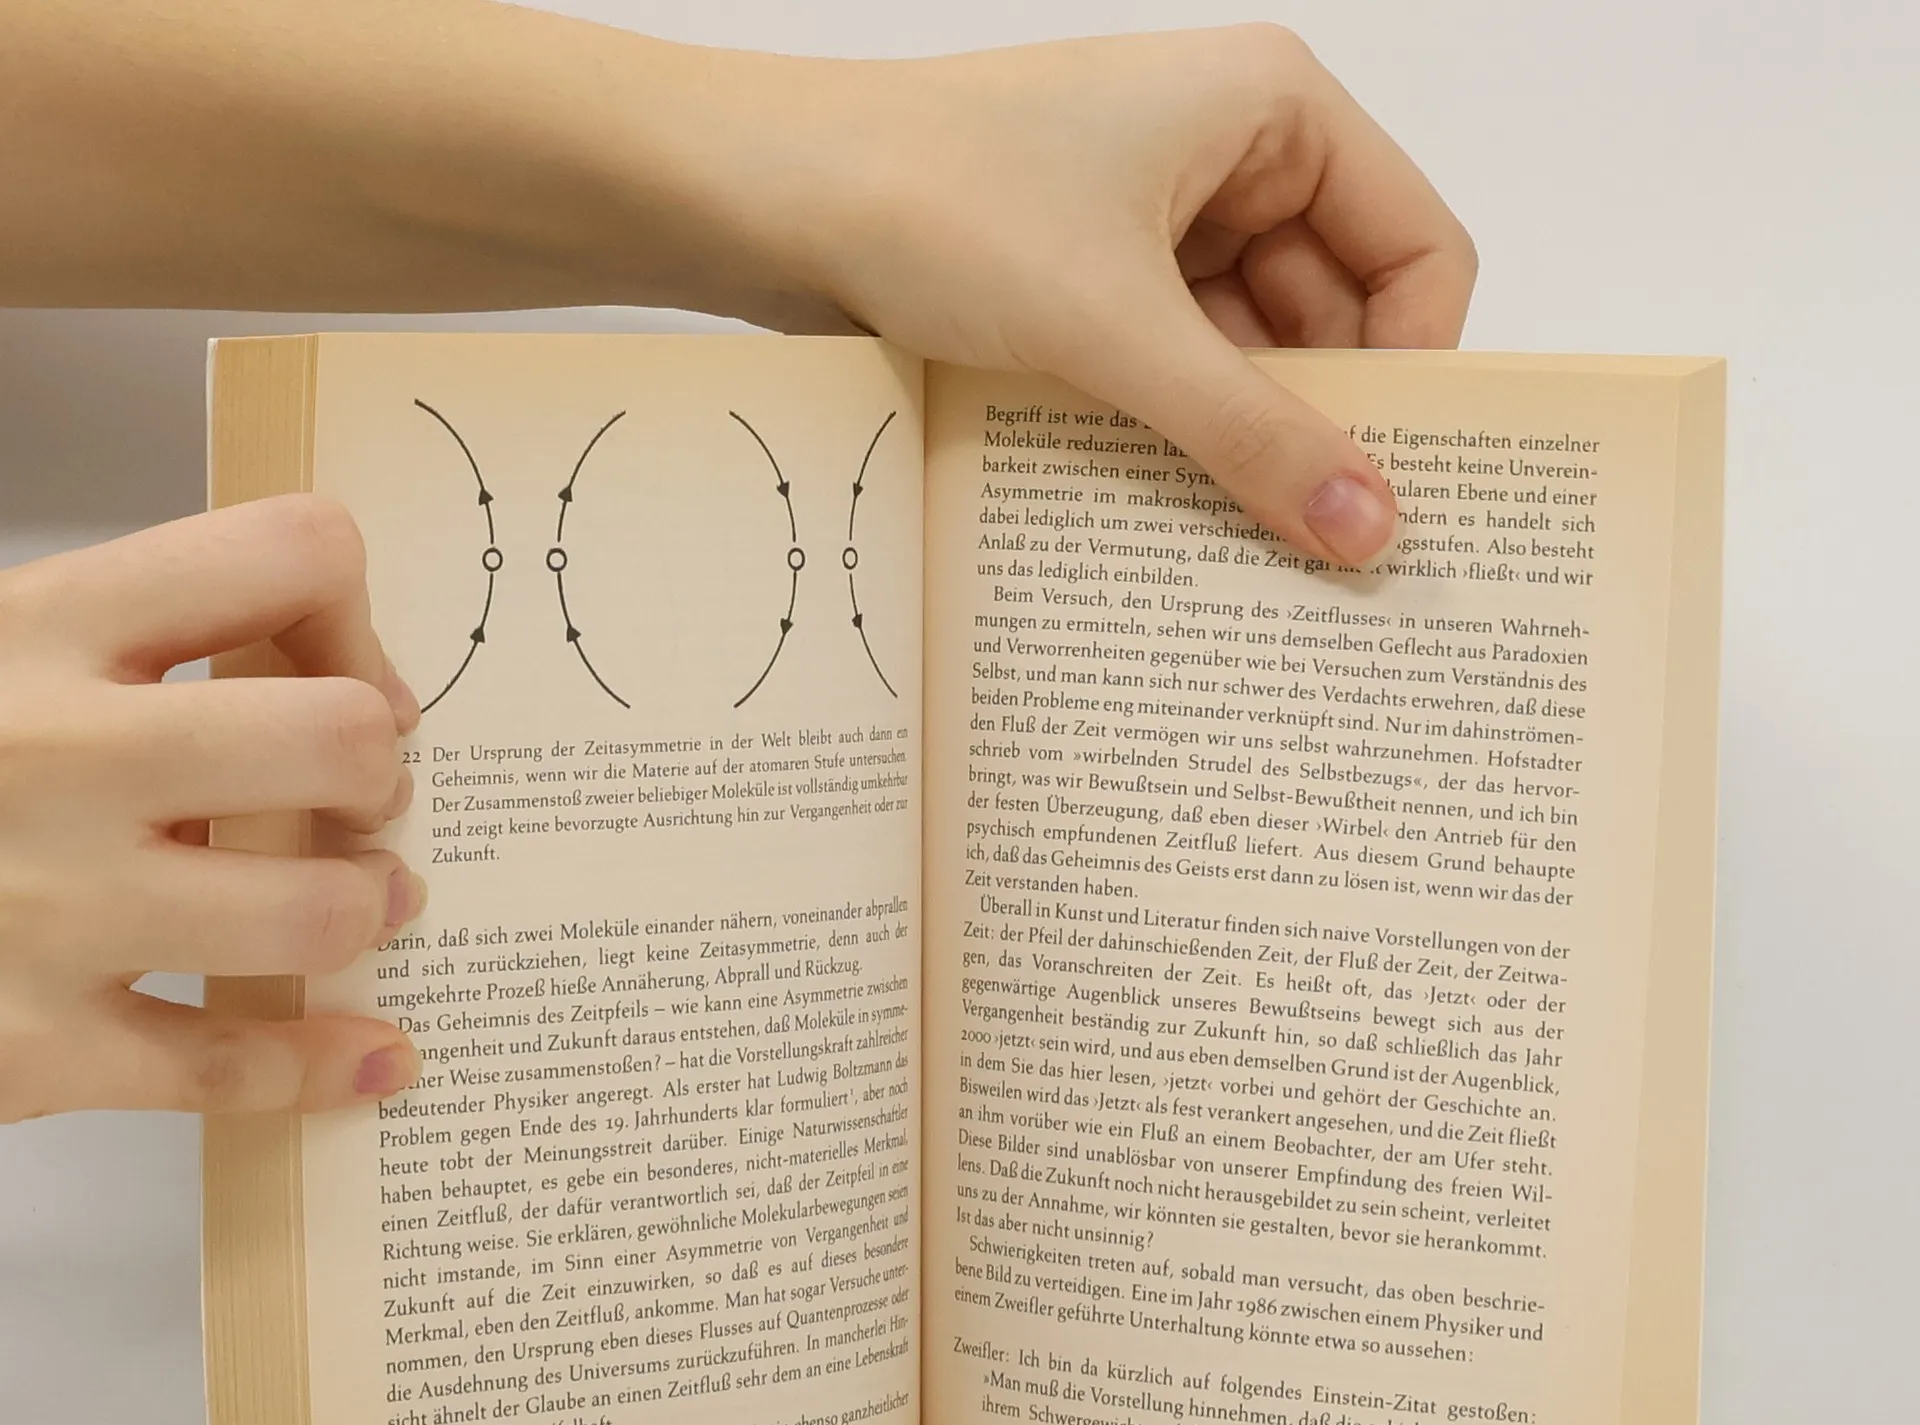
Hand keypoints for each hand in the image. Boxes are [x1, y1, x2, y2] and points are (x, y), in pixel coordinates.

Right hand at [0, 498, 425, 1121]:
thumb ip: (135, 642)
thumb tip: (346, 685)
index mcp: (41, 629)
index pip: (286, 555)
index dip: (352, 617)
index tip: (344, 678)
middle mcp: (54, 757)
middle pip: (337, 739)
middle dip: (377, 774)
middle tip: (354, 802)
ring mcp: (49, 909)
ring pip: (312, 913)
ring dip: (365, 909)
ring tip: (363, 903)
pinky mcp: (34, 1046)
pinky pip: (231, 1066)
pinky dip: (323, 1064)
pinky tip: (374, 1052)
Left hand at [769, 26, 1476, 563]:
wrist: (767, 198)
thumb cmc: (937, 203)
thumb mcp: (1119, 330)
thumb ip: (1253, 434)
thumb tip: (1371, 531)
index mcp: (1275, 110)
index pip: (1419, 250)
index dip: (1412, 368)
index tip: (1385, 484)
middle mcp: (1231, 153)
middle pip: (1337, 313)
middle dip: (1319, 419)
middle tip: (1310, 541)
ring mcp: (1159, 216)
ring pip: (1252, 350)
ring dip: (1240, 434)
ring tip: (1228, 531)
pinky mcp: (1095, 274)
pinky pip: (1177, 363)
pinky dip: (1176, 426)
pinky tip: (1162, 494)